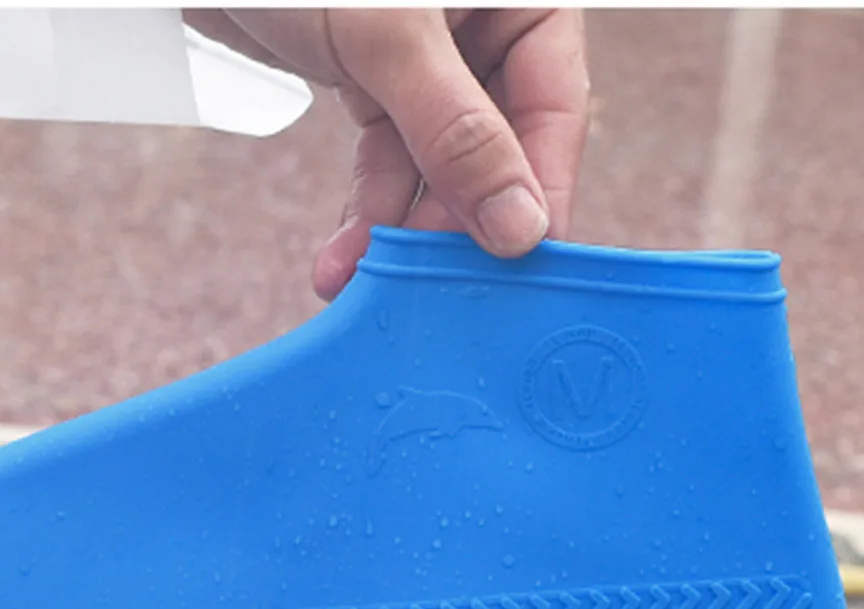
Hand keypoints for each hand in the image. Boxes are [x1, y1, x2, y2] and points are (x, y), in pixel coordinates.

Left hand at [182, 9, 589, 298]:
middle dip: (453, 224)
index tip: (518, 268)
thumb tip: (517, 227)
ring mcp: (431, 62)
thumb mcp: (389, 35)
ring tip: (367, 282)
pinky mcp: (378, 81)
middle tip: (431, 287)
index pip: (553, 108)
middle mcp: (485, 30)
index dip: (537, 194)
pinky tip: (345, 257)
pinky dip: (367, 209)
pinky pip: (386, 160)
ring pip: (434, 168)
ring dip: (399, 230)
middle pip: (494, 151)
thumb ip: (456, 130)